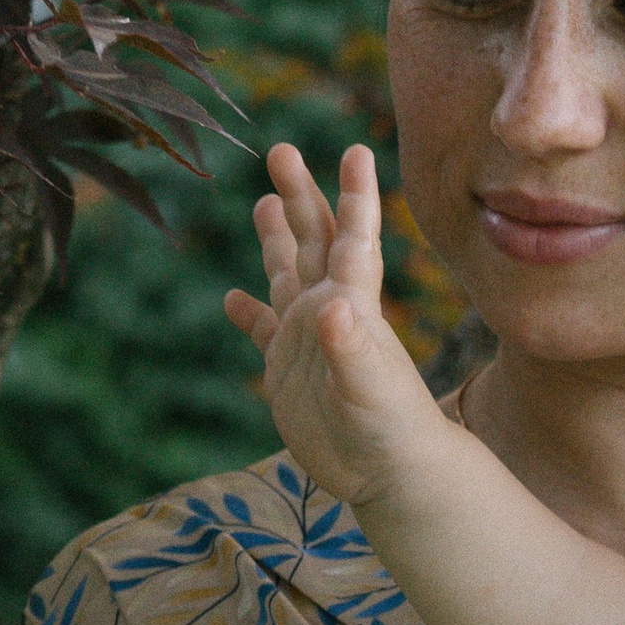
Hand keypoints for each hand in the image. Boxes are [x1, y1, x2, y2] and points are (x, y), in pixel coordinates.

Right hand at [220, 141, 446, 503]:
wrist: (389, 474)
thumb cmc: (391, 430)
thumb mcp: (370, 388)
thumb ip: (350, 347)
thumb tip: (330, 306)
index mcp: (353, 304)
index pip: (352, 238)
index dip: (354, 195)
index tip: (356, 150)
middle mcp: (329, 310)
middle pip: (311, 240)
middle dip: (299, 194)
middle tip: (281, 150)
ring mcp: (307, 338)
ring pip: (286, 274)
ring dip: (277, 239)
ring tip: (266, 202)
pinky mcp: (288, 370)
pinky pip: (263, 332)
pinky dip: (248, 314)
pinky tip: (233, 299)